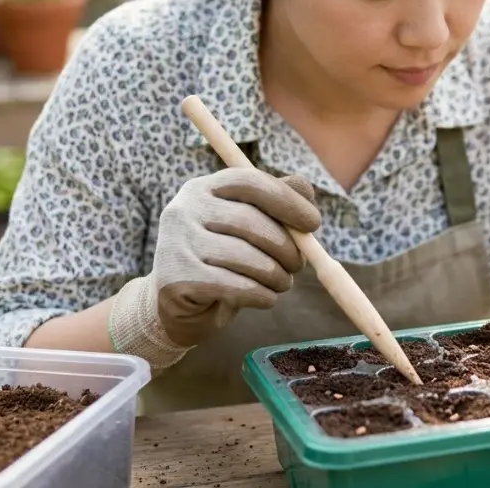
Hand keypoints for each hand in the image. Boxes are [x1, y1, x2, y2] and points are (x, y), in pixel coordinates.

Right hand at [110, 168, 320, 368]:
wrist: (178, 307)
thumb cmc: (223, 261)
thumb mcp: (248, 229)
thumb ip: (275, 205)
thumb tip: (305, 191)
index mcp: (202, 189)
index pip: (249, 182)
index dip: (287, 201)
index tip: (314, 223)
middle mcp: (183, 209)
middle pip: (249, 221)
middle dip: (286, 246)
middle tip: (299, 264)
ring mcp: (175, 243)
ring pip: (244, 257)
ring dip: (276, 274)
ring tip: (283, 283)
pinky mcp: (176, 279)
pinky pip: (234, 286)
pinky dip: (261, 295)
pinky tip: (267, 298)